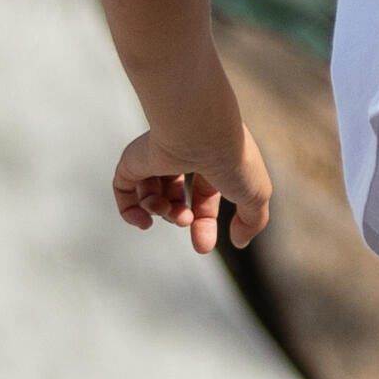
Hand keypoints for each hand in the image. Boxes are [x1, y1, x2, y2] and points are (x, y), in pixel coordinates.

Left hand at [115, 125, 272, 254]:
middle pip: (175, 198)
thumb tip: (239, 242)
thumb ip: (252, 221)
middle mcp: (183, 156)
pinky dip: (130, 211)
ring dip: (160, 213)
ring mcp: (156, 156)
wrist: (202, 131)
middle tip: (185, 223)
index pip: (203, 198)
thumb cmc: (233, 159)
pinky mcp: (134, 158)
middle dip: (180, 218)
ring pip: (150, 195)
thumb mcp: (255, 196)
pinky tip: (144, 220)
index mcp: (212, 161)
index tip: (203, 247)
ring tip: (167, 210)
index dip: (203, 225)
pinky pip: (123, 189)